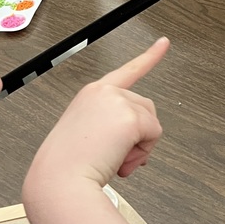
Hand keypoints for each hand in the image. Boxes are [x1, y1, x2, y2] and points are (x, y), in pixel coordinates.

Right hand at [25, 38, 169, 190]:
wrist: (61, 181)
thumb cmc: (68, 166)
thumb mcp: (89, 135)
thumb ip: (113, 127)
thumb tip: (140, 142)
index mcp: (91, 94)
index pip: (127, 71)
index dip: (150, 57)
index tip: (164, 42)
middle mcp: (104, 92)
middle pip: (145, 107)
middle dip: (139, 135)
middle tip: (116, 155)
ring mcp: (117, 101)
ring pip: (151, 122)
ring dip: (140, 146)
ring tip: (115, 159)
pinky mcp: (129, 117)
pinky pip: (154, 135)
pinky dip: (143, 152)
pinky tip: (120, 159)